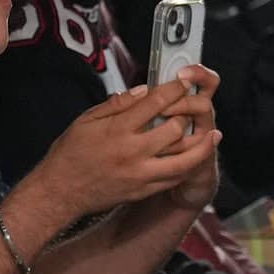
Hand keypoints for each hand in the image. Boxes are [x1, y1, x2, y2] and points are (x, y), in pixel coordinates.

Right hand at [35, 74, 221, 222]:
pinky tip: (195, 157)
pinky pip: (173, 179)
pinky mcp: (142, 190)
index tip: (184, 82)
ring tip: (213, 135)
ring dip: (201, 146)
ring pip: (183, 160)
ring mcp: (139, 174)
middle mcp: (131, 152)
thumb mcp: (86, 120)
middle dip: (188, 115)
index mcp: (117, 130)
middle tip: (195, 107)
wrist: (60, 192)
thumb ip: (117, 105)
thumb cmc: (70, 153)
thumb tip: (145, 90)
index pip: (154, 103)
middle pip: (174, 129)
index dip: (174, 89)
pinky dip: (187, 167)